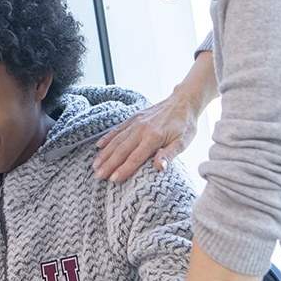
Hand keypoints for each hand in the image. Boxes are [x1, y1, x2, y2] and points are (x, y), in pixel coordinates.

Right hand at [93, 50, 216, 181]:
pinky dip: (107, 137)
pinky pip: (117, 129)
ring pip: (116, 140)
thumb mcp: (182, 142)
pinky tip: (99, 145)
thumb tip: (159, 168)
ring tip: (95, 165)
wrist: (184, 101)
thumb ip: (169, 155)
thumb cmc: (185, 125)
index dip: (123, 169)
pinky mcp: (134, 117)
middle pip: (121, 150)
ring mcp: (136, 122)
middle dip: (109, 164)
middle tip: (98, 176)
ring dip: (105, 153)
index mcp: (154, 137)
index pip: (135, 157)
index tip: (113, 179)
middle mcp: (141, 129)